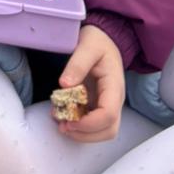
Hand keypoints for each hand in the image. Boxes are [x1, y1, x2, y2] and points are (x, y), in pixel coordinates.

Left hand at [55, 24, 125, 142]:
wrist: (103, 39)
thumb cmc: (97, 41)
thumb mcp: (88, 46)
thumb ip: (77, 64)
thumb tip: (64, 85)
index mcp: (114, 87)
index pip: (109, 115)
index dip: (89, 124)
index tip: (69, 121)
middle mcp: (114, 100)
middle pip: (108, 130)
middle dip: (86, 134)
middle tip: (63, 126)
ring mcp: (107, 104)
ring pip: (101, 131)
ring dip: (81, 133)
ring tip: (60, 123)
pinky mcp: (97, 104)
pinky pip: (91, 123)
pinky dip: (77, 125)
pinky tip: (61, 116)